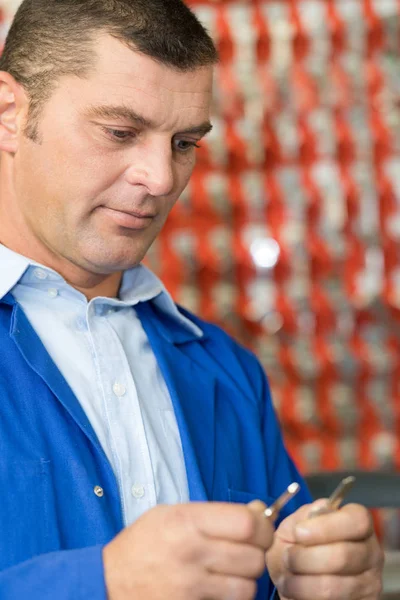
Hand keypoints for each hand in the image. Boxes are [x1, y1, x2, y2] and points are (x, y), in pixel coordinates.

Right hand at [103, 501, 273, 599]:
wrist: (108, 583)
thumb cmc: (143, 545)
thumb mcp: (172, 514)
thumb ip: (216, 513)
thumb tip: (259, 511)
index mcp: (187, 521)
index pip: (248, 524)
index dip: (262, 526)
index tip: (259, 528)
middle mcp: (191, 553)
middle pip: (253, 556)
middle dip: (256, 553)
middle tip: (245, 551)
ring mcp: (191, 586)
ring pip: (247, 587)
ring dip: (245, 580)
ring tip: (230, 572)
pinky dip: (231, 598)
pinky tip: (218, 588)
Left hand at [266, 500, 383, 599]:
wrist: (297, 578)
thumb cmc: (297, 545)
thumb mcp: (294, 526)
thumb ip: (301, 520)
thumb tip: (312, 517)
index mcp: (357, 523)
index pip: (357, 520)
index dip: (326, 527)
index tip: (299, 532)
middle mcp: (371, 551)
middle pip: (343, 555)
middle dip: (305, 558)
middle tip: (287, 558)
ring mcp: (370, 581)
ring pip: (334, 586)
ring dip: (302, 584)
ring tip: (287, 579)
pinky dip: (307, 598)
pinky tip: (297, 592)